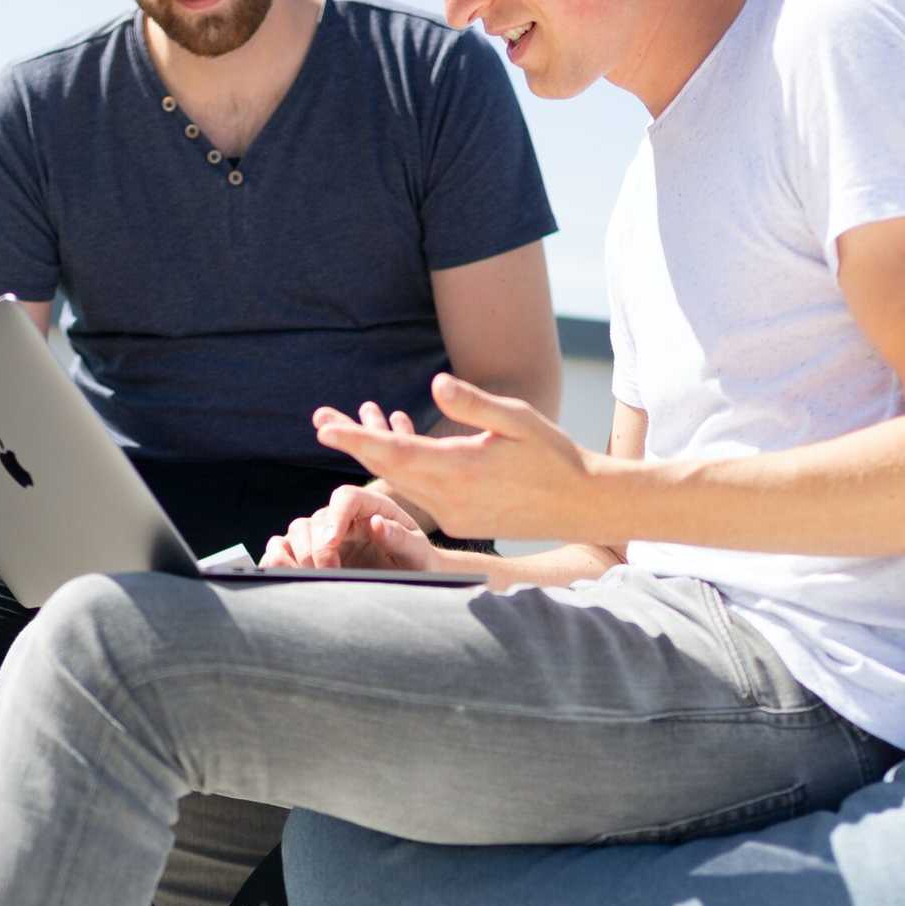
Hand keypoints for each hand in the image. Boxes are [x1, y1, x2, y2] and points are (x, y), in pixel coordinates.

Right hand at [260, 478, 439, 571]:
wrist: (411, 579)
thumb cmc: (418, 562)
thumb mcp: (418, 552)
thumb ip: (400, 538)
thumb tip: (376, 523)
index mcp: (372, 506)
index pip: (345, 497)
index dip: (335, 518)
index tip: (331, 544)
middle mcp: (344, 516)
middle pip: (316, 519)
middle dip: (317, 549)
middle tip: (329, 574)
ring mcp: (324, 533)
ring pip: (296, 530)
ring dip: (299, 554)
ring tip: (313, 577)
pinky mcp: (310, 552)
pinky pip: (283, 547)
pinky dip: (278, 558)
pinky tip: (288, 573)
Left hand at [314, 375, 592, 540]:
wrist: (582, 505)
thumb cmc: (554, 455)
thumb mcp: (517, 419)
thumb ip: (473, 403)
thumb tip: (434, 384)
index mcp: (461, 470)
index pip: (396, 454)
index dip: (357, 440)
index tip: (324, 428)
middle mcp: (449, 499)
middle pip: (388, 470)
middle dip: (354, 444)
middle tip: (322, 419)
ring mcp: (452, 516)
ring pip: (401, 482)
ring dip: (377, 454)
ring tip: (353, 424)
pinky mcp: (458, 522)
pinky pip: (418, 492)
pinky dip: (403, 468)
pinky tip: (398, 440)